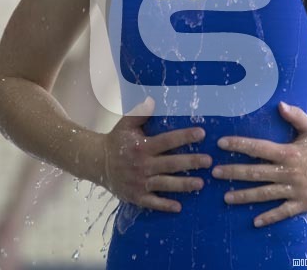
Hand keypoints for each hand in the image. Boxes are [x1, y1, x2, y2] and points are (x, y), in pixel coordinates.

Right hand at [103, 97, 211, 212]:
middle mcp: (142, 165)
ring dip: (183, 185)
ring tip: (201, 184)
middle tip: (209, 161)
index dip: (184, 136)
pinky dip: (165, 205)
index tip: (202, 133)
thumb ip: (139, 112)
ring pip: (165, 184)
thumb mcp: (126, 124)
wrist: (98, 162)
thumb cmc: (117, 140)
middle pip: (170, 164)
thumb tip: (153, 100)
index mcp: (142, 146)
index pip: (167, 141)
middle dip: (190, 162)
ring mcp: (139, 182)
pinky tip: (179, 207)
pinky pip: (152, 202)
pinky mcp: (136, 196)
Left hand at [212, 102, 306, 226]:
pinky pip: (283, 212)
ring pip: (264, 193)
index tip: (221, 144)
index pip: (257, 148)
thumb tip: (279, 104)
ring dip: (244, 195)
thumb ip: (294, 116)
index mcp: (288, 152)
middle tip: (214, 172)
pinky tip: (255, 221)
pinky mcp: (303, 204)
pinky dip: (269, 217)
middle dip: (233, 172)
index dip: (238, 145)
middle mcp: (288, 171)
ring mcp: (295, 189)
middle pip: (255, 172)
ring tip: (226, 197)